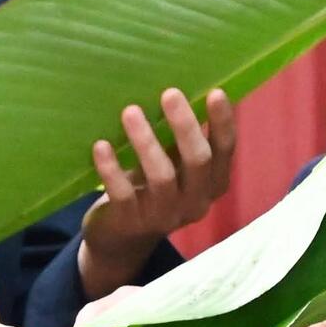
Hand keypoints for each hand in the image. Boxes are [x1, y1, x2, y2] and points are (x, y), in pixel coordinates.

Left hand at [78, 88, 235, 297]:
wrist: (121, 238)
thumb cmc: (152, 188)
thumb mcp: (174, 165)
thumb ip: (181, 139)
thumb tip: (178, 87)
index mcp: (212, 183)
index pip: (225, 151)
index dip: (223, 122)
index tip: (215, 92)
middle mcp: (195, 201)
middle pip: (197, 161)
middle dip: (185, 126)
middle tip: (169, 93)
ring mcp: (164, 215)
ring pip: (161, 176)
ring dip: (146, 142)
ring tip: (130, 111)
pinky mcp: (131, 221)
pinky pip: (123, 193)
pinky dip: (111, 168)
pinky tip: (100, 146)